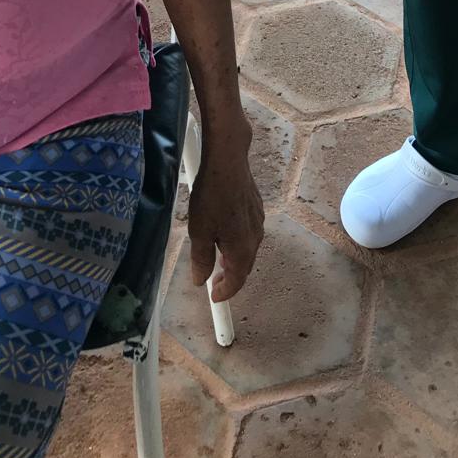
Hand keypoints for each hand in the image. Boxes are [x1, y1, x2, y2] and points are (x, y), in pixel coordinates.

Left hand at [187, 141, 263, 301]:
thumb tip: (200, 280)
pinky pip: (248, 232)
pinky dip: (237, 240)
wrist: (228, 160)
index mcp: (242, 248)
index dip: (225, 292)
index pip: (236, 281)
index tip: (214, 298)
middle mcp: (255, 237)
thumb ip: (201, 259)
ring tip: (217, 258)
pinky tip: (224, 232)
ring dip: (233, 258)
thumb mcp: (199, 231)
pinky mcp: (256, 207)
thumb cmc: (212, 195)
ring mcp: (258, 221)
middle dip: (230, 277)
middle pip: (244, 266)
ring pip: (247, 248)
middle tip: (213, 282)